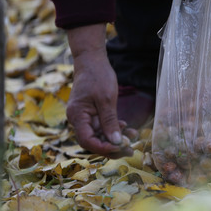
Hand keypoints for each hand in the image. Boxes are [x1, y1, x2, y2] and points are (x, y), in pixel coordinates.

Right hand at [66, 24, 133, 157]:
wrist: (92, 60)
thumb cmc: (98, 76)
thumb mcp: (106, 99)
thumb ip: (110, 122)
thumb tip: (116, 143)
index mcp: (77, 116)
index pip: (88, 141)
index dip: (104, 148)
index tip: (121, 148)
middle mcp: (78, 119)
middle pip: (94, 141)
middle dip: (112, 147)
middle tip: (130, 150)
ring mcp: (84, 117)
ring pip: (100, 135)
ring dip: (116, 138)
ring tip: (133, 138)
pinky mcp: (92, 113)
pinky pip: (102, 126)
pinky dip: (114, 129)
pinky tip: (127, 128)